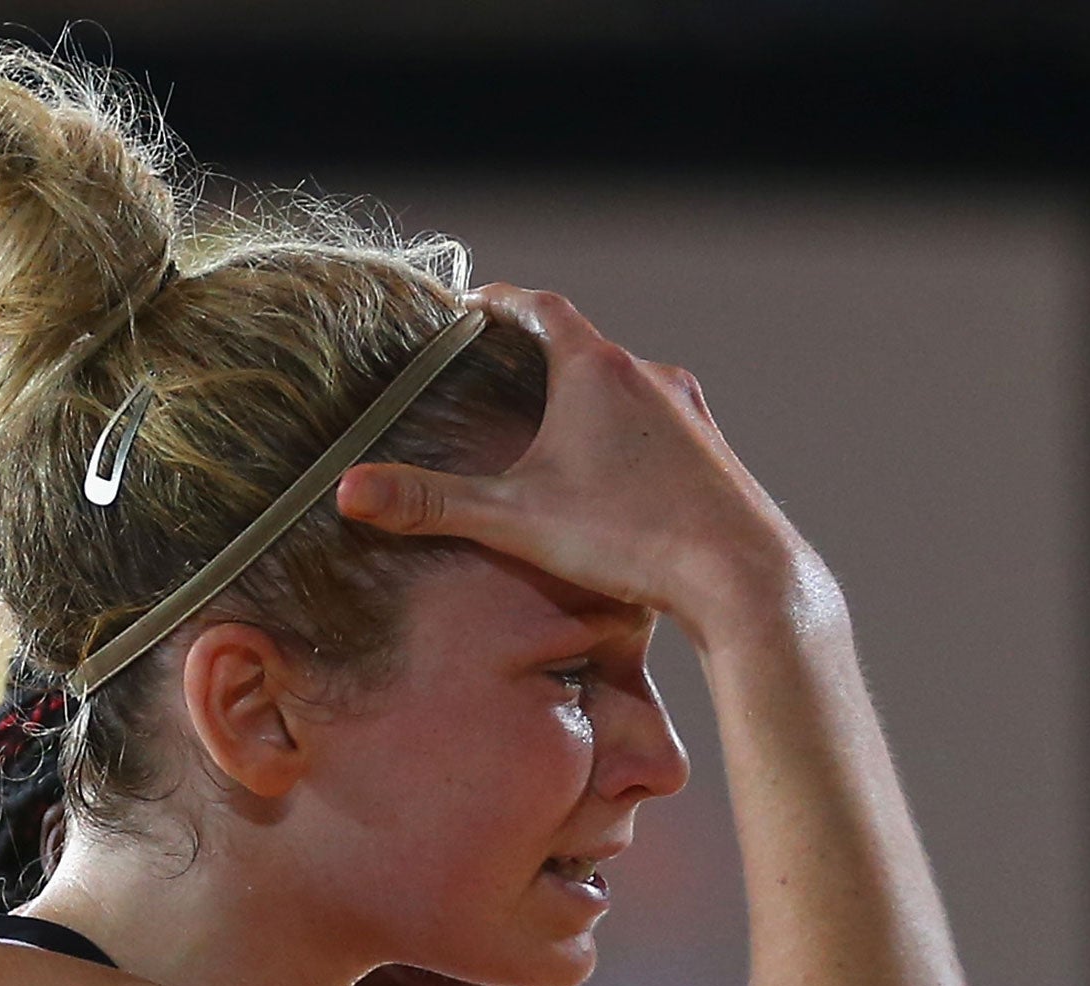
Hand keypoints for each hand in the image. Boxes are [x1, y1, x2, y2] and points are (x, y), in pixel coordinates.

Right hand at [338, 284, 818, 633]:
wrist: (744, 579)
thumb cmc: (632, 539)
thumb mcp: (515, 519)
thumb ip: (430, 503)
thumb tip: (346, 489)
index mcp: (596, 370)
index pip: (537, 308)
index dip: (497, 302)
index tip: (466, 307)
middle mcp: (649, 376)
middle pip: (581, 344)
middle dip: (535, 352)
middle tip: (493, 367)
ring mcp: (689, 413)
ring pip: (625, 385)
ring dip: (585, 394)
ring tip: (547, 422)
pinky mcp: (712, 454)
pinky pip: (658, 424)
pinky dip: (624, 432)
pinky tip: (609, 475)